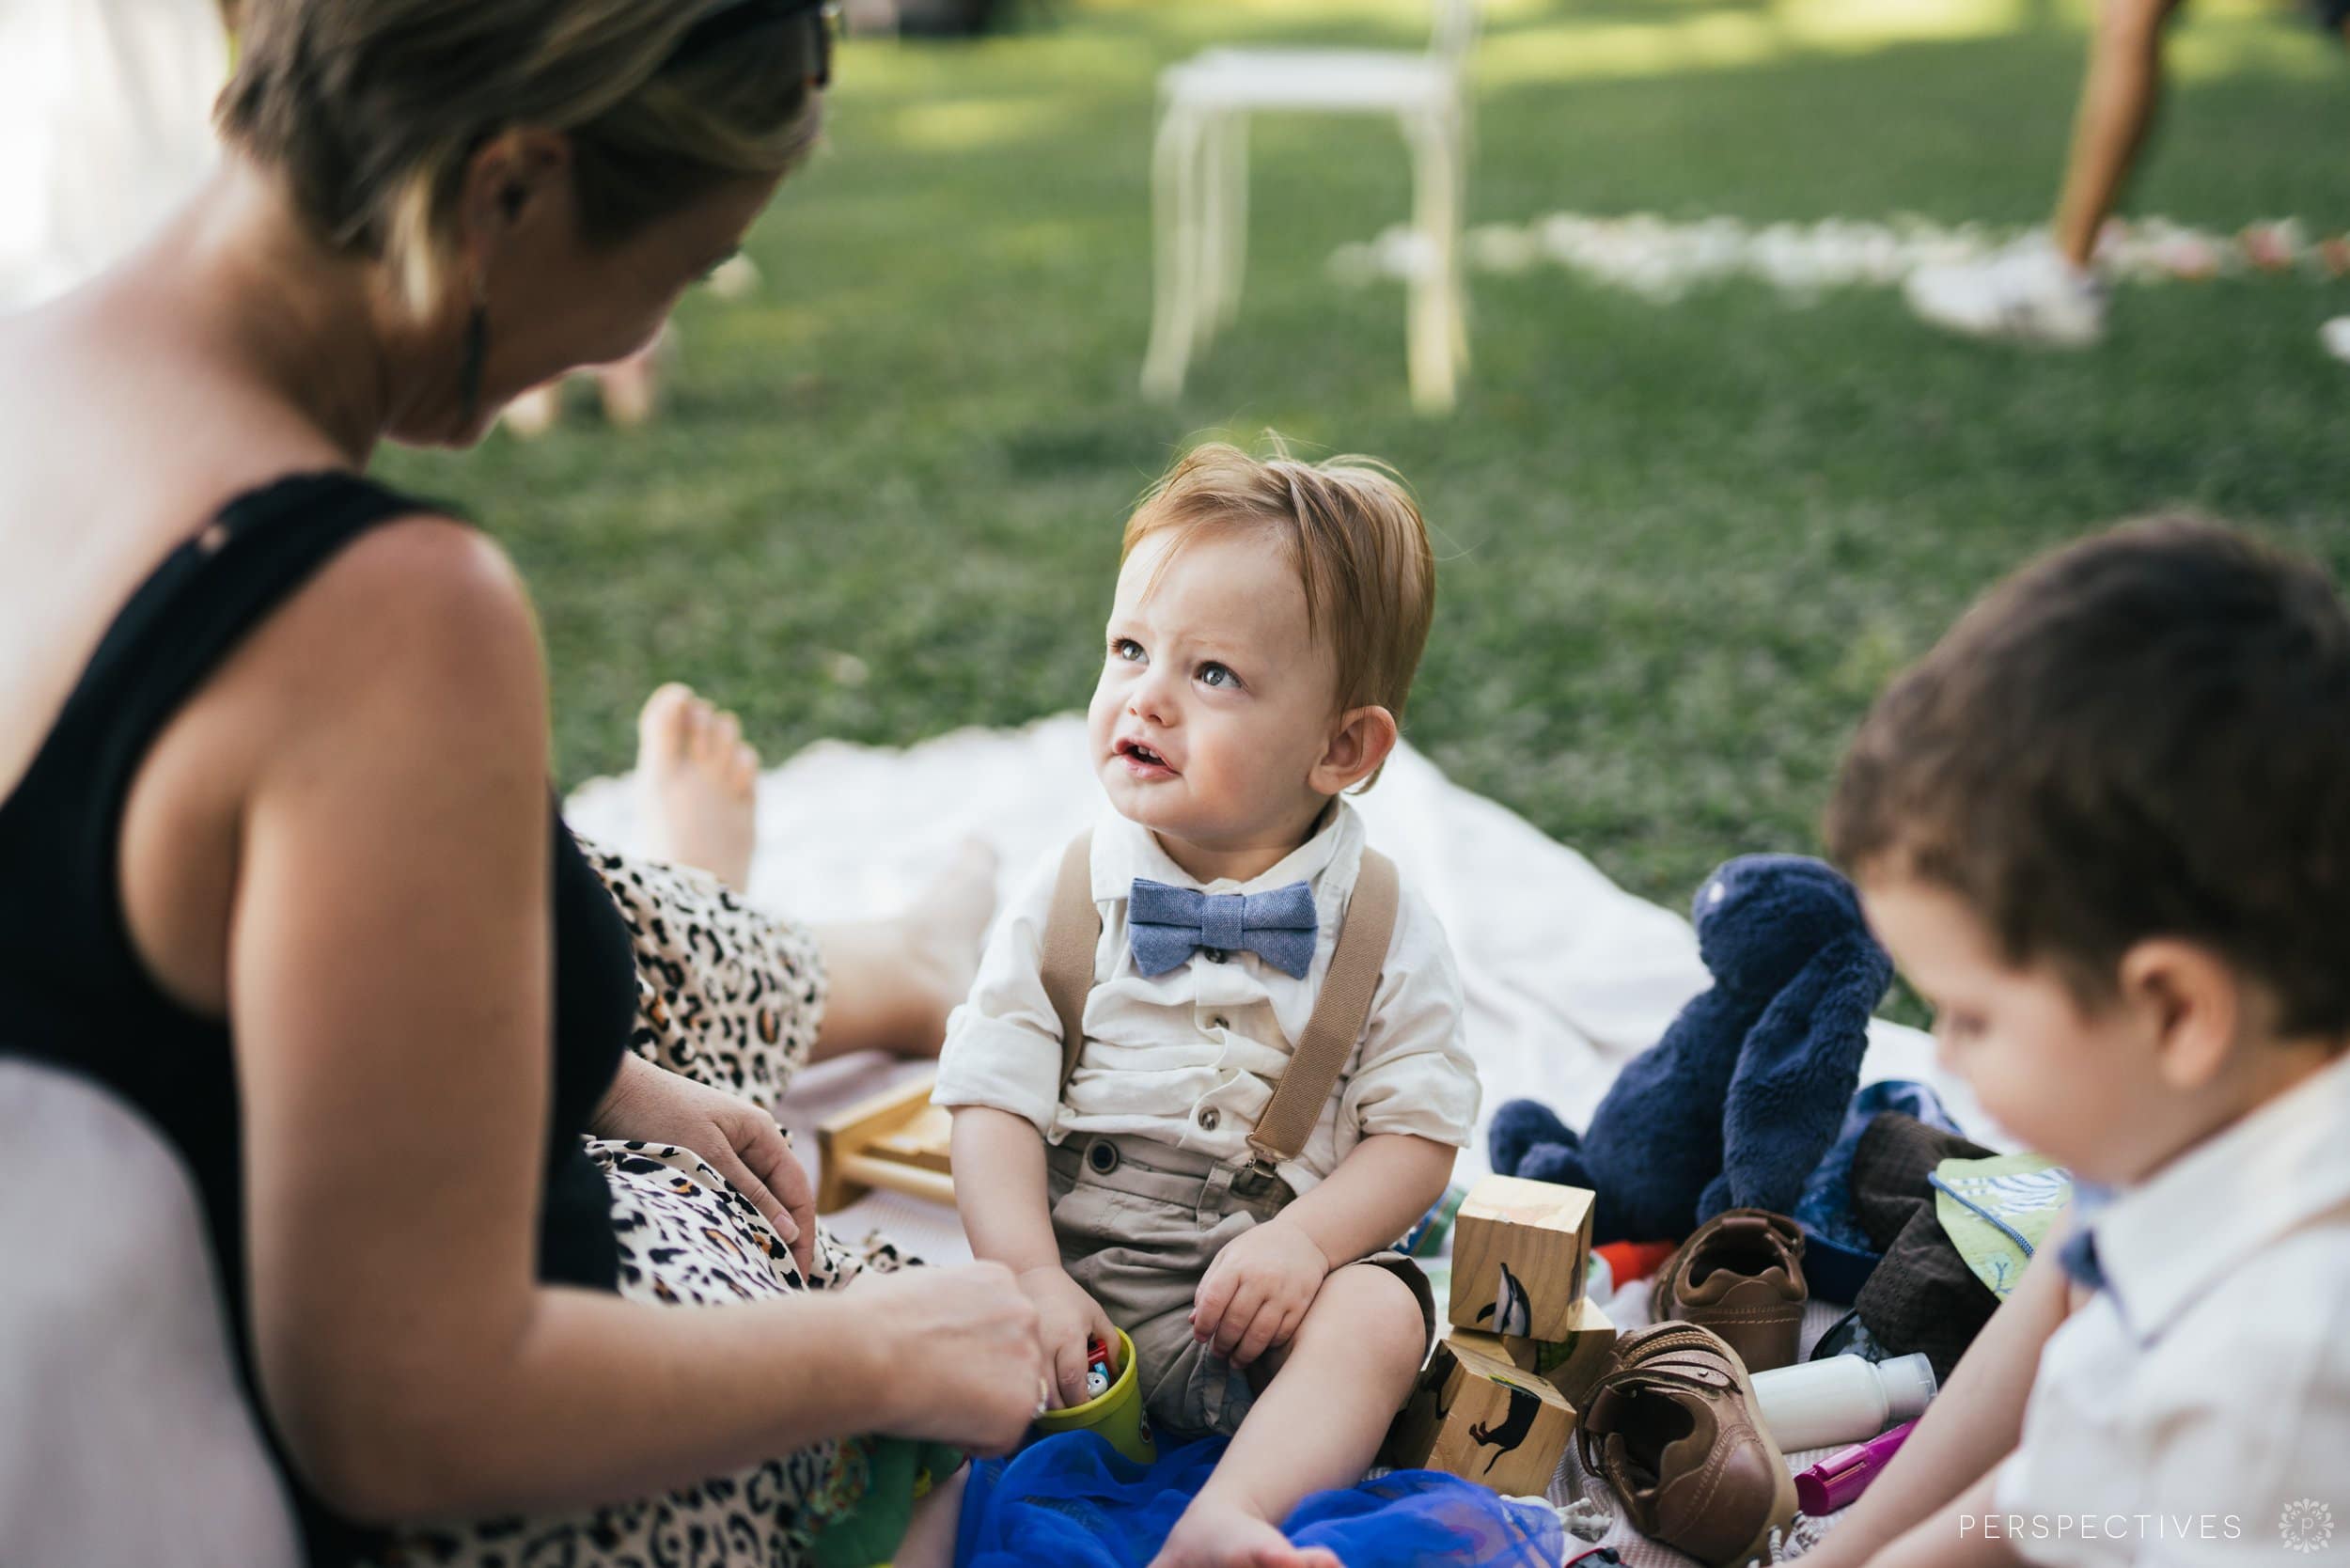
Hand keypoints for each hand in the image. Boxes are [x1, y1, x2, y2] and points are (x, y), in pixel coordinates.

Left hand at [590, 1053, 814, 1277]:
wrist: (608, 1090)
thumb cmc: (656, 1113)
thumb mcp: (706, 1156)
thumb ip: (749, 1193)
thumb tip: (790, 1231)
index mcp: (762, 1132)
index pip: (797, 1191)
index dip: (802, 1234)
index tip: (797, 1275)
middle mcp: (750, 1141)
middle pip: (780, 1196)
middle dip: (785, 1238)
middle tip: (780, 1282)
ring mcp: (727, 1149)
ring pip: (754, 1198)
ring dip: (758, 1231)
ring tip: (756, 1271)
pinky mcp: (702, 1159)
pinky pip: (730, 1195)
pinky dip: (733, 1219)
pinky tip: (728, 1244)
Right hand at [855, 1262, 1044, 1454]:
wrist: (867, 1354)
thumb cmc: (868, 1318)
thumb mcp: (907, 1282)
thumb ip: (933, 1295)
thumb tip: (910, 1307)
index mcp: (998, 1280)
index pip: (999, 1324)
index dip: (967, 1348)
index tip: (938, 1356)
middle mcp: (1025, 1313)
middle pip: (1014, 1359)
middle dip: (983, 1376)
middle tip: (938, 1384)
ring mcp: (1029, 1360)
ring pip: (1012, 1398)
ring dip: (980, 1410)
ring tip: (935, 1404)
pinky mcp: (1024, 1405)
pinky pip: (1003, 1437)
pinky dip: (974, 1441)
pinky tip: (940, 1423)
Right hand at [1018, 1265, 1117, 1409]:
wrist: (1029, 1276)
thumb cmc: (1066, 1297)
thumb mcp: (1096, 1315)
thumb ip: (1111, 1344)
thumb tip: (1114, 1375)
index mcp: (1068, 1337)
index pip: (1073, 1381)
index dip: (1081, 1402)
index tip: (1087, 1407)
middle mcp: (1044, 1346)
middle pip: (1051, 1396)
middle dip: (1064, 1411)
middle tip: (1073, 1410)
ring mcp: (1024, 1351)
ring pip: (1032, 1394)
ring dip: (1046, 1405)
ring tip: (1057, 1400)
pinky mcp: (1008, 1352)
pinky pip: (1017, 1384)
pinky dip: (1029, 1393)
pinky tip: (1037, 1389)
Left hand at [1191, 1217, 1330, 1367]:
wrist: (1303, 1238)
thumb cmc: (1256, 1250)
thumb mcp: (1227, 1257)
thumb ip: (1208, 1286)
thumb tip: (1194, 1321)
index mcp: (1236, 1265)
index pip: (1213, 1301)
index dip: (1204, 1325)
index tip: (1201, 1337)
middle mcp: (1260, 1278)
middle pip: (1235, 1322)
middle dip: (1223, 1343)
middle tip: (1218, 1352)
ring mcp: (1282, 1292)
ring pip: (1259, 1334)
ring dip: (1244, 1353)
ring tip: (1235, 1360)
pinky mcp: (1300, 1303)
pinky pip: (1281, 1334)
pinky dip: (1268, 1346)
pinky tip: (1259, 1347)